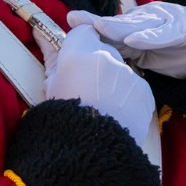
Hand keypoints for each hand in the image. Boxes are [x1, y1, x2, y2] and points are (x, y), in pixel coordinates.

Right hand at [40, 24, 156, 146]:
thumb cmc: (63, 121)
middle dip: (96, 63)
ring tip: (101, 107)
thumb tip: (41, 34)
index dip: (79, 44)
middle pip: (103, 49)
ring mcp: (129, 74)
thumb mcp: (50, 87)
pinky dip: (126, 96)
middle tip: (86, 88)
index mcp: (78, 54)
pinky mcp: (145, 91)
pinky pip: (134, 87)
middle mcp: (107, 58)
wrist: (92, 154)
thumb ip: (52, 57)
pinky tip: (116, 114)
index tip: (75, 59)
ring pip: (120, 69)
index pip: (84, 31)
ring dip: (112, 81)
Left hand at [73, 3, 185, 78]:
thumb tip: (93, 64)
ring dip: (118, 26)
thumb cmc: (180, 49)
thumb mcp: (146, 54)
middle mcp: (149, 20)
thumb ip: (123, 54)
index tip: (67, 28)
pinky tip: (135, 39)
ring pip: (139, 25)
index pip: (109, 31)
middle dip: (96, 23)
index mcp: (137, 28)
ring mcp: (167, 21)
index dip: (89, 30)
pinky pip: (165, 33)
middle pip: (119, 24)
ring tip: (98, 26)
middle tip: (74, 20)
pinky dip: (150, 36)